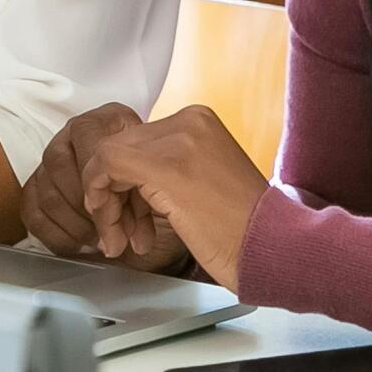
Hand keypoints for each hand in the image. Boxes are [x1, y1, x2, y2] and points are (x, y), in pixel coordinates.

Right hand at [22, 104, 188, 272]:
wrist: (160, 192)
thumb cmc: (165, 183)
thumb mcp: (165, 184)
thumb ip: (147, 196)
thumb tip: (130, 236)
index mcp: (111, 119)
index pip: (92, 149)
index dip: (103, 188)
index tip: (119, 218)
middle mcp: (77, 130)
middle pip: (61, 167)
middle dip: (88, 212)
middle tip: (114, 239)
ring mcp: (53, 155)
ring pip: (46, 193)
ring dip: (76, 227)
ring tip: (104, 244)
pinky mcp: (37, 183)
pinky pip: (32, 212)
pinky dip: (58, 236)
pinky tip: (82, 247)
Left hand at [81, 108, 269, 295]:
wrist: (271, 249)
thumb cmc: (242, 230)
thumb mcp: (202, 180)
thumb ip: (167, 166)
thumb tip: (123, 177)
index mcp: (199, 121)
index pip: (135, 141)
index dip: (120, 180)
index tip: (125, 215)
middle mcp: (188, 121)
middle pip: (120, 148)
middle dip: (110, 193)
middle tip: (117, 232)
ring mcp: (178, 140)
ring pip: (108, 157)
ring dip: (105, 203)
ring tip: (118, 239)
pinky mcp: (166, 166)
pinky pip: (106, 167)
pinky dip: (101, 201)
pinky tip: (114, 231)